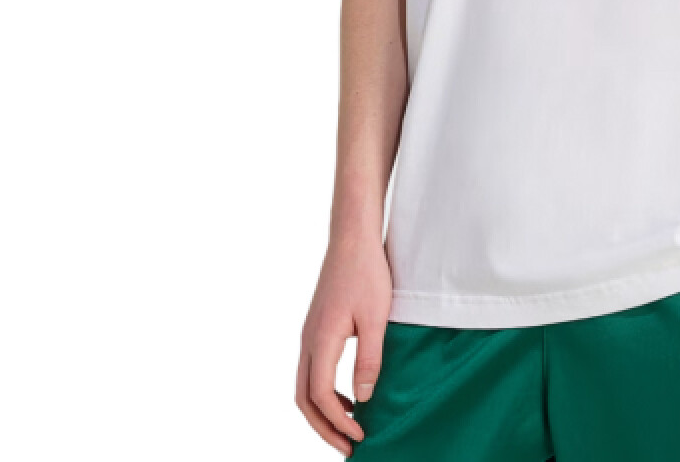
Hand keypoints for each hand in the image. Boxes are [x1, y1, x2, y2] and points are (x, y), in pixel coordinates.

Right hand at [296, 232, 393, 455]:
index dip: (337, 423)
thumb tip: (363, 400)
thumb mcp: (376, 318)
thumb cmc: (367, 273)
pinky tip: (349, 396)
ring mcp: (308, 334)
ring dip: (322, 411)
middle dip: (323, 428)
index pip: (320, 396)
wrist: (353, 237)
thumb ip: (369, 360)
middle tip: (348, 447)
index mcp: (320, 340)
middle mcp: (307, 340)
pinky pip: (312, 370)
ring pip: (304, 386)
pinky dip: (324, 392)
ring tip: (349, 427)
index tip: (360, 437)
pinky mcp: (316, 327)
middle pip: (303, 399)